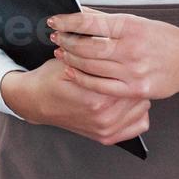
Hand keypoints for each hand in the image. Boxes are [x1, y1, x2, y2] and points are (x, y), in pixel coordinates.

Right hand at [0, 58, 150, 146]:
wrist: (35, 102)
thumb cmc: (51, 80)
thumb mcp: (68, 60)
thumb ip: (93, 55)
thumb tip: (115, 41)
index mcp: (97, 99)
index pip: (130, 79)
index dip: (128, 65)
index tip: (125, 58)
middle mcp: (105, 119)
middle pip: (139, 94)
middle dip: (133, 80)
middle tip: (126, 69)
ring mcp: (107, 130)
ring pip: (143, 108)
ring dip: (136, 95)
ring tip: (124, 84)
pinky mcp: (107, 137)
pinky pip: (139, 124)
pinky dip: (136, 113)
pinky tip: (125, 102)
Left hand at [47, 8, 178, 100]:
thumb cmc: (163, 39)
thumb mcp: (137, 22)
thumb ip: (107, 20)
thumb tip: (80, 12)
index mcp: (131, 27)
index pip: (90, 23)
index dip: (67, 22)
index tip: (54, 21)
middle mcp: (131, 49)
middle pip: (87, 46)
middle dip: (66, 40)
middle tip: (55, 36)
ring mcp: (133, 71)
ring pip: (91, 66)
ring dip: (71, 58)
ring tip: (61, 51)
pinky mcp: (135, 89)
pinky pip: (101, 86)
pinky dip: (83, 78)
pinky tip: (72, 71)